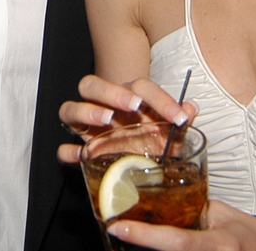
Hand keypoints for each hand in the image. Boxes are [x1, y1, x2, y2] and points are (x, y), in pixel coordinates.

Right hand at [58, 75, 195, 164]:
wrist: (143, 171)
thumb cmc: (154, 145)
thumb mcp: (171, 136)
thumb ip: (179, 122)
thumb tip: (191, 108)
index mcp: (129, 99)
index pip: (140, 86)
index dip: (160, 98)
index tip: (178, 117)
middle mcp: (104, 108)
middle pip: (92, 85)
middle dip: (111, 91)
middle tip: (133, 104)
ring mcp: (88, 128)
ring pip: (70, 108)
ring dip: (86, 111)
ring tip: (106, 120)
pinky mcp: (81, 153)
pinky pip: (64, 150)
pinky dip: (70, 153)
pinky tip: (81, 158)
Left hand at [108, 201, 255, 250]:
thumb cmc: (255, 238)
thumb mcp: (224, 217)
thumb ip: (195, 210)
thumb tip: (162, 202)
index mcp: (220, 244)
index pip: (175, 241)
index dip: (144, 235)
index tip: (116, 226)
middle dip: (142, 245)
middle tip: (119, 231)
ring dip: (153, 247)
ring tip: (134, 236)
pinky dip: (166, 248)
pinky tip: (154, 241)